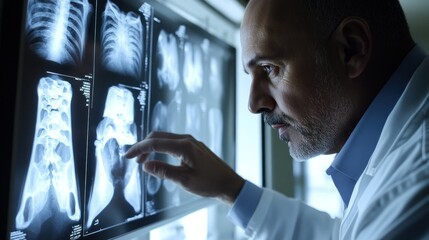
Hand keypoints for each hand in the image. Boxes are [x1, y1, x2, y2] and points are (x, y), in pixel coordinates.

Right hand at [124, 131, 244, 204]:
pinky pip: (172, 141)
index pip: (155, 143)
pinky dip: (161, 147)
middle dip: (143, 146)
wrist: (228, 183)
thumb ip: (163, 171)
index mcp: (184, 147)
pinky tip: (157, 157)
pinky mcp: (193, 146)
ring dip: (151, 146)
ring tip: (143, 161)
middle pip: (158, 136)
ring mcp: (191, 141)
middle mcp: (187, 140)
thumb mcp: (184, 181)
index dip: (138, 149)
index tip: (127, 157)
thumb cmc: (209, 183)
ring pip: (165, 138)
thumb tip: (145, 165)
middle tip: (132, 159)